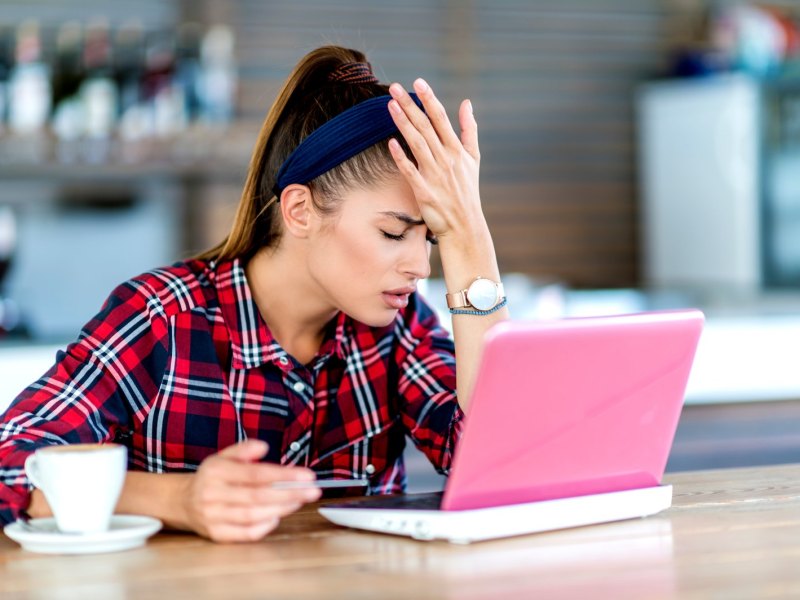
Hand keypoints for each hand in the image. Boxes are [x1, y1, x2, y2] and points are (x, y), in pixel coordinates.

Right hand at [180, 439, 320, 541]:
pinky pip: (245, 534)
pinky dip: (264, 527)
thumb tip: (264, 447)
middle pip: (257, 496)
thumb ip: (244, 449)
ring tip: (300, 500)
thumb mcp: (224, 456)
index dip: (284, 475)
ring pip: (253, 515)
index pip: (256, 474)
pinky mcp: (216, 535)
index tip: (307, 475)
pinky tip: (278, 516)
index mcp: (216, 471)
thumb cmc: (213, 477)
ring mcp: (213, 517)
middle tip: (313, 491)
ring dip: (281, 508)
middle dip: (290, 493)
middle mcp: (212, 494)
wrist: (182, 501)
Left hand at [386, 78, 482, 240]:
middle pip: (426, 127)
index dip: (429, 99)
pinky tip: (391, 143)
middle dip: (410, 105)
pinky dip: (401, 158)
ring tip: (390, 106)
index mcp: (456, 149)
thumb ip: (469, 129)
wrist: (465, 225)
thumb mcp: (473, 158)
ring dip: (403, 124)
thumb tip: (467, 103)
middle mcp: (446, 159)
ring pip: (417, 144)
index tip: (417, 82)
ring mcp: (435, 175)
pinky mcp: (424, 191)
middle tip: (394, 88)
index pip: (441, 118)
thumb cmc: (467, 191)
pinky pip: (410, 171)